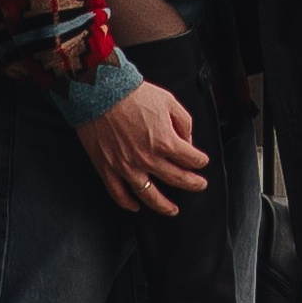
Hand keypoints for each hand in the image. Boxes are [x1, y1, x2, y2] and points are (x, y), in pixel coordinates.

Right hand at [76, 75, 207, 213]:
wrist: (100, 92)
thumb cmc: (132, 94)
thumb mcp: (168, 100)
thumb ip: (184, 122)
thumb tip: (188, 139)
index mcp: (165, 141)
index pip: (191, 159)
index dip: (200, 161)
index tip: (201, 161)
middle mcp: (148, 158)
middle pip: (177, 179)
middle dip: (193, 184)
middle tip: (199, 185)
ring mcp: (126, 166)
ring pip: (149, 196)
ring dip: (164, 206)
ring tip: (172, 210)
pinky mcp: (107, 168)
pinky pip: (119, 193)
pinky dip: (128, 203)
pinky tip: (136, 206)